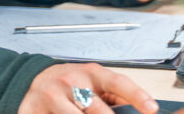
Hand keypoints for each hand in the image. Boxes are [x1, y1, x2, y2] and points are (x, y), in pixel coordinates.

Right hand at [19, 63, 157, 113]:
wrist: (32, 81)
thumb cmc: (68, 84)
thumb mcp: (92, 82)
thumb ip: (113, 94)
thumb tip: (142, 108)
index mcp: (92, 73)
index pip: (118, 83)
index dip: (137, 96)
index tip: (152, 108)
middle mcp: (73, 82)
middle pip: (97, 110)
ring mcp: (54, 96)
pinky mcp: (36, 110)